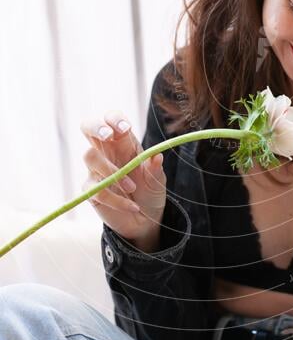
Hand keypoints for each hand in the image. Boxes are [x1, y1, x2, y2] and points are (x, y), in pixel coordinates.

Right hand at [80, 111, 166, 244]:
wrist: (145, 220)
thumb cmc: (150, 192)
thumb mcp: (158, 180)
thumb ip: (156, 168)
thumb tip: (157, 156)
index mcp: (124, 143)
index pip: (112, 120)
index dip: (115, 119)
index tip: (125, 129)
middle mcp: (106, 152)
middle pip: (88, 127)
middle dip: (96, 127)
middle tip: (107, 135)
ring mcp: (96, 170)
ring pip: (89, 156)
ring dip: (111, 171)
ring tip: (132, 188)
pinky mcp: (91, 191)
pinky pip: (97, 190)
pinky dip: (117, 200)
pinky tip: (133, 207)